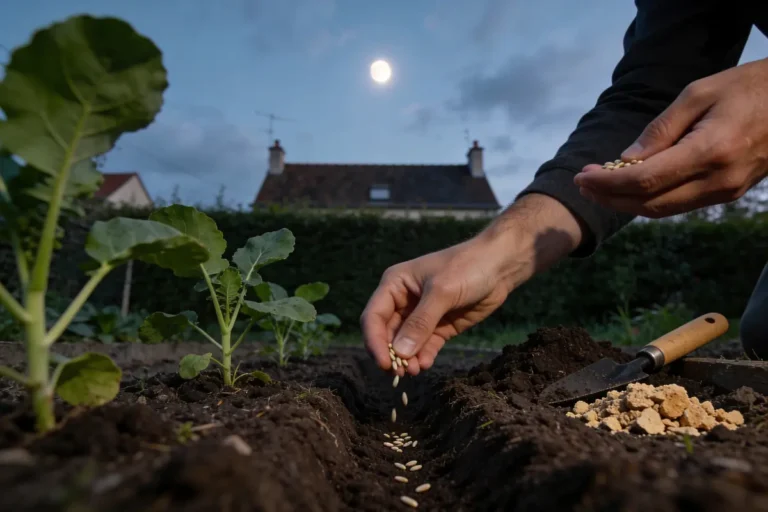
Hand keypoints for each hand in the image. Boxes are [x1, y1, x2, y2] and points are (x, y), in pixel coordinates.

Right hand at [360, 194, 583, 375]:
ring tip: (416, 371)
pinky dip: (423, 356)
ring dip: (407, 359)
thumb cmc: (467, 267)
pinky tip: (426, 364)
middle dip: (392, 354)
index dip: (375, 341)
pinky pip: (425, 346)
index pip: (374, 317)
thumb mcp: (442, 292)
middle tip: (400, 373)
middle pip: (387, 333)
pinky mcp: (440, 327)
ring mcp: (421, 316)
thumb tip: (400, 353)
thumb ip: (420, 323)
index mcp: (395, 285)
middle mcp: (403, 301)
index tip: (384, 363)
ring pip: (406, 343)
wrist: (499, 266)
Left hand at [574, 57, 767, 217]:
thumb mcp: (699, 94)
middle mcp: (718, 180)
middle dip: (610, 197)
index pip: (644, 180)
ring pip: (663, 210)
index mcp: (710, 151)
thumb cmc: (749, 87)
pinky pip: (680, 204)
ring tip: (599, 186)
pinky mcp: (729, 193)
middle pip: (649, 203)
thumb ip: (660, 130)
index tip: (582, 175)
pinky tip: (630, 186)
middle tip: (584, 183)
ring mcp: (726, 191)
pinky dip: (650, 199)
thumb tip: (626, 159)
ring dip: (626, 202)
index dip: (607, 183)